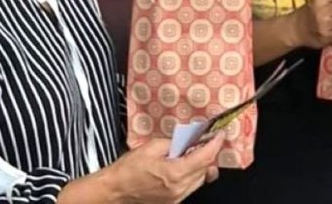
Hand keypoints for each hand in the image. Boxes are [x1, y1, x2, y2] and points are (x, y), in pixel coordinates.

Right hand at [107, 133, 223, 202]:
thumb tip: (189, 139)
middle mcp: (180, 188)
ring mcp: (176, 198)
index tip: (219, 134)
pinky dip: (192, 175)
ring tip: (192, 153)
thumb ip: (175, 143)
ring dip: (201, 165)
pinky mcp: (172, 203)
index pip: (206, 157)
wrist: (112, 192)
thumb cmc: (127, 170)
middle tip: (205, 140)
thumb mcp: (152, 147)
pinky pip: (190, 187)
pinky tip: (183, 166)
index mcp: (176, 173)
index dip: (215, 144)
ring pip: (200, 179)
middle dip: (208, 153)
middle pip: (206, 169)